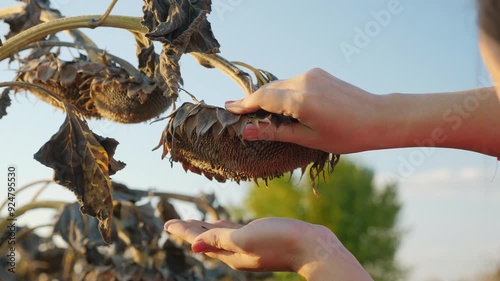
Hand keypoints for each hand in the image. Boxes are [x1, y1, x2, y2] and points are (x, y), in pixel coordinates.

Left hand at [164, 217, 372, 280]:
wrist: (313, 247)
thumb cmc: (280, 240)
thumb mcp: (245, 238)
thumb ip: (220, 240)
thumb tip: (193, 246)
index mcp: (230, 253)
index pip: (199, 240)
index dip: (182, 231)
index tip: (166, 224)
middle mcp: (237, 252)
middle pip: (207, 239)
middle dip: (190, 231)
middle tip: (173, 223)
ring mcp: (250, 247)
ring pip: (220, 237)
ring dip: (205, 229)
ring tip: (194, 223)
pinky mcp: (262, 240)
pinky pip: (235, 233)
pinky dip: (224, 228)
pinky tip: (223, 223)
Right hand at [226, 68, 499, 156]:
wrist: (379, 117)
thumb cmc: (346, 135)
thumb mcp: (308, 138)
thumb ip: (275, 131)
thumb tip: (246, 131)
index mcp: (300, 101)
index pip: (262, 99)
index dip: (243, 104)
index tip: (228, 109)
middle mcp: (303, 82)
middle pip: (268, 90)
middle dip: (252, 100)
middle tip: (236, 110)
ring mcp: (311, 75)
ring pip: (279, 85)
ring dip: (268, 97)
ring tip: (256, 111)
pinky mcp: (318, 73)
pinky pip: (292, 82)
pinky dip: (282, 93)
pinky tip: (280, 104)